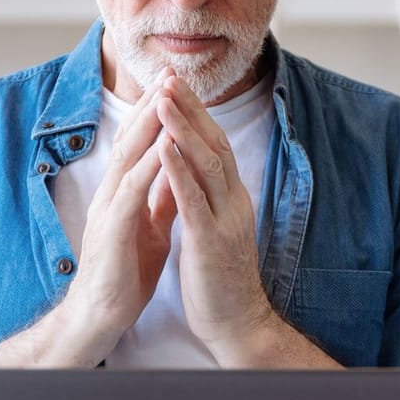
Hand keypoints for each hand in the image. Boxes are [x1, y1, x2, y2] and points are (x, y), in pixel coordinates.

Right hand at [66, 72, 178, 343]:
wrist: (102, 314)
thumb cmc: (125, 274)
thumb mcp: (148, 228)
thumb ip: (157, 200)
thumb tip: (173, 175)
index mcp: (124, 193)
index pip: (140, 144)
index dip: (157, 113)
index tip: (175, 84)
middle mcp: (113, 193)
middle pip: (132, 139)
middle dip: (152, 104)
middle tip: (169, 72)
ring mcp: (110, 208)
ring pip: (130, 156)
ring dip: (148, 124)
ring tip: (165, 94)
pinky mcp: (114, 228)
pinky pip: (132, 190)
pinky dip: (149, 164)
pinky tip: (162, 145)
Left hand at [152, 75, 275, 360]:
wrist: (236, 323)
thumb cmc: (219, 279)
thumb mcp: (213, 228)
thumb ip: (206, 198)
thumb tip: (192, 169)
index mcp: (232, 199)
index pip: (216, 145)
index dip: (197, 114)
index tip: (177, 86)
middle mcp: (234, 202)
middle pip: (215, 144)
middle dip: (191, 109)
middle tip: (170, 77)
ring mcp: (225, 220)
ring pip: (207, 164)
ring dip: (183, 129)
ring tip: (164, 99)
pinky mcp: (210, 241)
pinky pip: (193, 199)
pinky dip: (178, 170)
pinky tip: (164, 148)